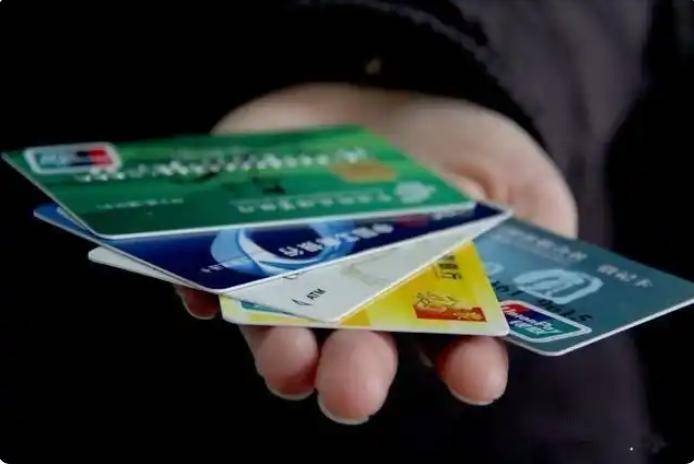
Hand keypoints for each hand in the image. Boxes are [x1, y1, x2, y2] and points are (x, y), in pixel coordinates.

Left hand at [177, 84, 577, 423]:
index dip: (469, 365)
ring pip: (285, 328)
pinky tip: (206, 295)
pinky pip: (215, 279)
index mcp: (435, 298)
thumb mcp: (513, 173)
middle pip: (361, 351)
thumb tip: (527, 280)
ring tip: (289, 362)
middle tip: (353, 391)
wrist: (380, 93)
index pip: (456, 346)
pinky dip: (207, 290)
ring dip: (283, 351)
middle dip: (358, 374)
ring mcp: (303, 275)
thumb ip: (532, 227)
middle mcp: (364, 302)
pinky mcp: (248, 242)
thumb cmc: (456, 143)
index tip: (477, 377)